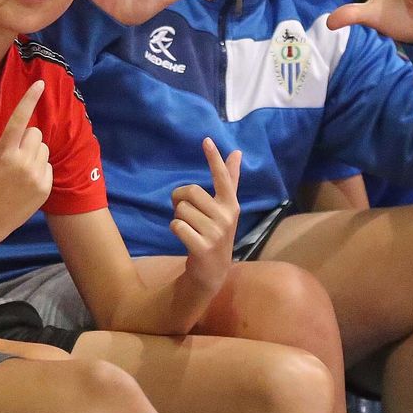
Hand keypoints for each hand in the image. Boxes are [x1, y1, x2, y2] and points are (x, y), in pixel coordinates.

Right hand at [0, 81, 51, 238]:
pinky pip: (48, 166)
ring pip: (43, 149)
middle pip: (34, 133)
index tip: (40, 83)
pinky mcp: (45, 189)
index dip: (30, 99)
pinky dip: (38, 169)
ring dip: (32, 152)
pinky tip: (22, 181)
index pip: (19, 119)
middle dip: (24, 138)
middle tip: (8, 153)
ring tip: (15, 168)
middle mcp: (23, 163)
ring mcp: (36, 177)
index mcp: (3, 153)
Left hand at [170, 138, 242, 298]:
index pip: (223, 177)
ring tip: (190, 229)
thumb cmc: (216, 233)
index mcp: (231, 205)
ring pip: (181, 210)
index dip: (214, 158)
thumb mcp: (225, 208)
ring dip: (178, 217)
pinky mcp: (202, 247)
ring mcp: (215, 233)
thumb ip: (230, 180)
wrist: (213, 272)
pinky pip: (177, 226)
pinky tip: (185, 238)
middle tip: (186, 212)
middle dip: (180, 199)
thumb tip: (236, 153)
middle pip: (190, 191)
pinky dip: (175, 229)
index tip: (206, 140)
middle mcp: (226, 217)